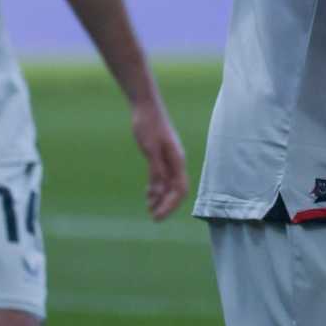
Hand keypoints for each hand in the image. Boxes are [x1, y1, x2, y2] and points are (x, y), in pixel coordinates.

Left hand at [130, 98, 188, 219]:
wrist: (145, 106)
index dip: (170, 205)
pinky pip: (162, 176)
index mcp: (177, 160)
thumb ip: (156, 170)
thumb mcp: (150, 149)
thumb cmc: (148, 125)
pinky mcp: (161, 155)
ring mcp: (170, 158)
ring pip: (169, 184)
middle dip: (166, 205)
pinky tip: (148, 194)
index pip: (179, 189)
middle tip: (153, 218)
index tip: (158, 216)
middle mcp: (176, 161)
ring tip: (149, 209)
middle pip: (176, 189)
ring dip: (161, 198)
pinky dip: (157, 187)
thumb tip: (160, 191)